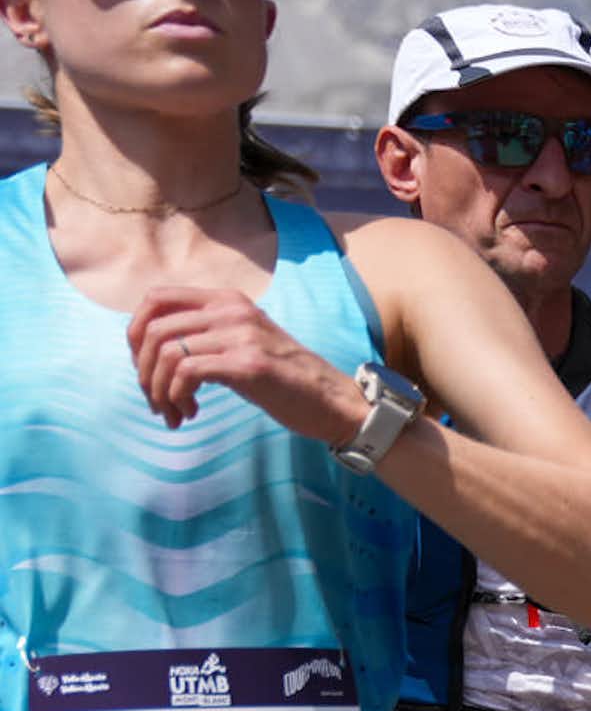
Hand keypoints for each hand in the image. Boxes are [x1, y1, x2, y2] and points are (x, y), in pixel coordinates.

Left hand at [128, 285, 366, 440]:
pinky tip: (190, 412)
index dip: (136, 333)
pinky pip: (188, 372)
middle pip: (154, 329)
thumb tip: (158, 350)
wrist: (335, 402)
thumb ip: (208, 335)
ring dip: (158, 389)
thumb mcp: (244, 344)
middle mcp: (231, 310)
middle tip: (155, 400)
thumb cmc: (288, 381)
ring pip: (167, 352)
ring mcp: (240, 335)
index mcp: (226, 301)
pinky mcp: (248, 365)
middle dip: (144, 371)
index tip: (145, 367)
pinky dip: (177, 395)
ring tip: (171, 412)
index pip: (156, 299)